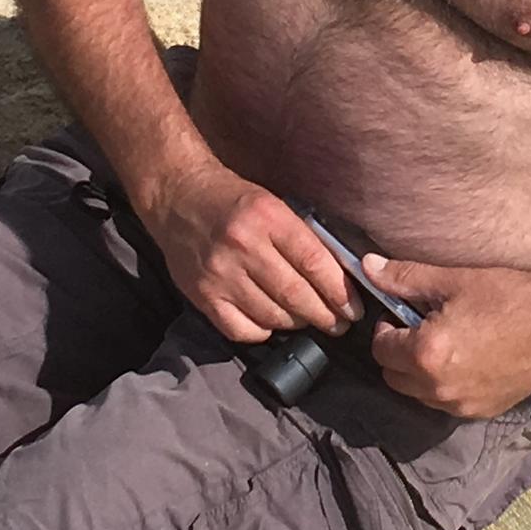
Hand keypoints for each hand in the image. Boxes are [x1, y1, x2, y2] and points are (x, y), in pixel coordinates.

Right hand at [148, 163, 363, 344]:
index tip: (353, 307)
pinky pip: (242, 330)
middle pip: (295, 294)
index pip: (313, 261)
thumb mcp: (273, 204)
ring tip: (307, 320)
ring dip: (296, 323)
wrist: (178, 198)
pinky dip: (263, 331)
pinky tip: (271, 322)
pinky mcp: (202, 296)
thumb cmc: (234, 200)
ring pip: (272, 316)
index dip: (338, 290)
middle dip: (325, 315)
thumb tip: (339, 276)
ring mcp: (220, 274)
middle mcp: (243, 246)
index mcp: (267, 217)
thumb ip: (302, 237)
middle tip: (339, 324)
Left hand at [364, 254, 530, 418]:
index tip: (401, 313)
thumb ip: (404, 277)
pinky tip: (465, 358)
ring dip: (418, 372)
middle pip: (393, 377)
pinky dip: (443, 385)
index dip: (386, 328)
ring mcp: (462, 406)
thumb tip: (367, 266)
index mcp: (426, 355)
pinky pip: (446, 403)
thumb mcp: (452, 280)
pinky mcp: (483, 411)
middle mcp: (439, 389)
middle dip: (397, 353)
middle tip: (418, 327)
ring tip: (443, 342)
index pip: (380, 349)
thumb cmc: (507, 296)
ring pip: (417, 394)